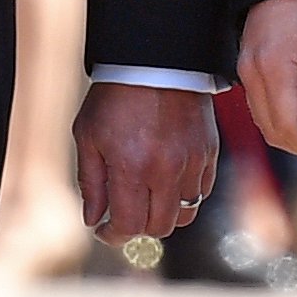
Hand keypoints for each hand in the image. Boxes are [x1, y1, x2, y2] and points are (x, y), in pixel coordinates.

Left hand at [76, 82, 223, 241]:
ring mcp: (192, 162)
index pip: (129, 226)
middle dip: (138, 228)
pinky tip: (166, 181)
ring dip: (164, 214)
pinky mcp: (208, 152)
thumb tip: (94, 220)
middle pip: (159, 227)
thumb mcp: (88, 137)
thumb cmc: (114, 97)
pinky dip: (184, 195)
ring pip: (185, 214)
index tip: (104, 229)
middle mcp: (166, 170)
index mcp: (132, 168)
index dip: (113, 235)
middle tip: (124, 215)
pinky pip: (201, 191)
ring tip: (147, 199)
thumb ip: (91, 183)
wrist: (155, 60)